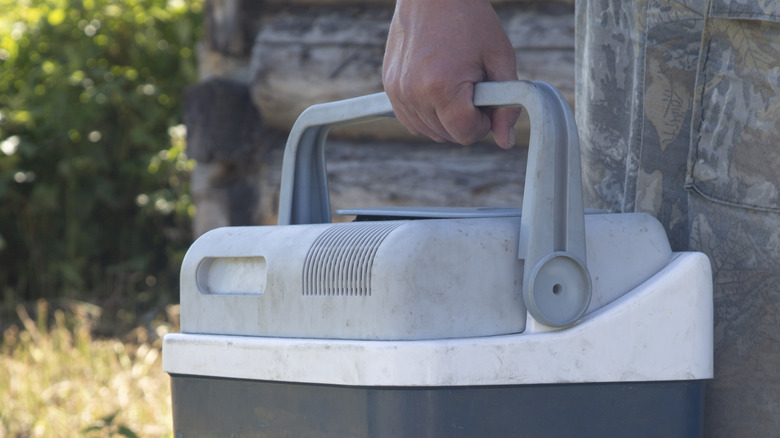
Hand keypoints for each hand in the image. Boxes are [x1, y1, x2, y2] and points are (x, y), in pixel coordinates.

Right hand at [382, 0, 519, 148]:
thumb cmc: (470, 20)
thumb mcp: (499, 58)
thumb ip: (506, 103)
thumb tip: (505, 142)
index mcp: (442, 87)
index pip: (466, 134)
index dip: (484, 122)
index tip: (488, 101)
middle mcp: (414, 93)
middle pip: (447, 136)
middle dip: (465, 121)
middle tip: (473, 88)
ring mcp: (398, 91)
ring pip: (429, 131)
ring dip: (446, 119)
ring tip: (456, 86)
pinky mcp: (389, 87)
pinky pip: (411, 120)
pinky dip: (427, 114)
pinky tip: (438, 90)